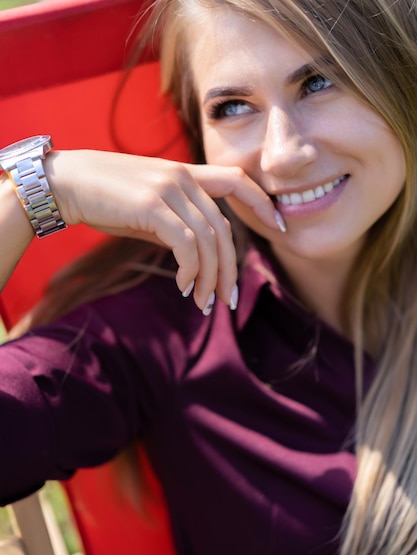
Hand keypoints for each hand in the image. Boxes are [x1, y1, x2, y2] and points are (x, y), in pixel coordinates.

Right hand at [47, 150, 277, 311]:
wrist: (64, 183)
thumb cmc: (105, 199)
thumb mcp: (148, 209)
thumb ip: (176, 223)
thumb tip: (194, 253)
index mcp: (186, 174)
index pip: (238, 181)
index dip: (263, 202)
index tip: (279, 226)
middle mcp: (183, 177)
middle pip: (223, 228)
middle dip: (230, 268)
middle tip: (227, 300)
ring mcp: (168, 189)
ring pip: (208, 240)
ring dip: (210, 278)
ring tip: (203, 302)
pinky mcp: (152, 205)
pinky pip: (186, 244)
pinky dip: (191, 270)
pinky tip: (184, 286)